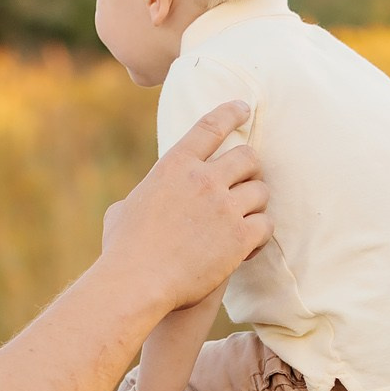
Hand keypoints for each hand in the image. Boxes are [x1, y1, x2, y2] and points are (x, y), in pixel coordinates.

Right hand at [99, 101, 268, 314]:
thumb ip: (143, 197)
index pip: (211, 126)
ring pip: (261, 191)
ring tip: (246, 219)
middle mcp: (204, 179)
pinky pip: (266, 225)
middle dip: (250, 169)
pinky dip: (260, 234)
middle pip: (247, 157)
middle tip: (246, 183)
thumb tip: (138, 202)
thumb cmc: (123, 250)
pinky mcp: (240, 237)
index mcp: (175, 165)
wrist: (137, 282)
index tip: (243, 108)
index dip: (231, 112)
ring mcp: (225, 207)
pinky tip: (249, 246)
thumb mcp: (124, 209)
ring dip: (256, 204)